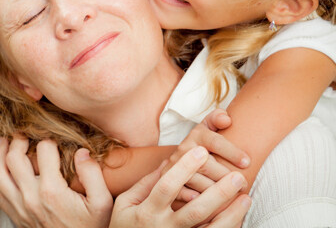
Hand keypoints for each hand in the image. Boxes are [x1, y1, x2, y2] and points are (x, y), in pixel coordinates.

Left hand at [0, 136, 112, 227]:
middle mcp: (31, 197)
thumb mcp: (102, 203)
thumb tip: (81, 152)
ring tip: (3, 142)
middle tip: (22, 134)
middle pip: (13, 159)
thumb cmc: (90, 227)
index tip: (52, 140)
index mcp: (52, 190)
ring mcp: (20, 207)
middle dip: (17, 141)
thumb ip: (93, 175)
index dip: (48, 140)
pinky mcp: (15, 215)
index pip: (43, 151)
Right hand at [110, 146, 250, 227]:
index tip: (201, 151)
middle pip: (196, 211)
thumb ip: (144, 185)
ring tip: (246, 197)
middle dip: (218, 192)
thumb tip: (165, 164)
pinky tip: (238, 216)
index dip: (184, 168)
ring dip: (231, 214)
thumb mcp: (125, 205)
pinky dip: (227, 227)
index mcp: (147, 213)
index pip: (167, 187)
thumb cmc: (124, 227)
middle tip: (237, 176)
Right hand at [164, 109, 249, 199]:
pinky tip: (208, 203)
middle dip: (227, 177)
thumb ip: (217, 118)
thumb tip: (227, 120)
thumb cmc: (203, 145)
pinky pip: (181, 193)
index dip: (232, 151)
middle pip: (206, 165)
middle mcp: (183, 150)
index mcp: (196, 135)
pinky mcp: (167, 181)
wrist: (178, 160)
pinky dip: (195, 199)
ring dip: (216, 192)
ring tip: (232, 197)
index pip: (214, 141)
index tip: (247, 162)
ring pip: (196, 181)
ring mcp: (174, 166)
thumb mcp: (208, 128)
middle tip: (243, 185)